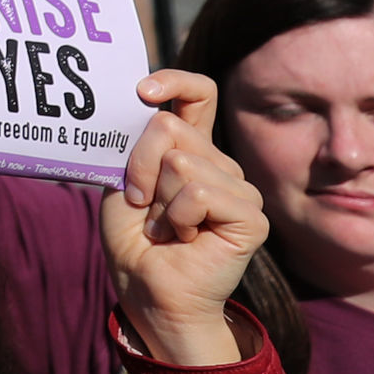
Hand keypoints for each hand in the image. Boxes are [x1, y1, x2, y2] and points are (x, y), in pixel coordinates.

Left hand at [103, 68, 263, 365]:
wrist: (147, 291)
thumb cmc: (134, 241)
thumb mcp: (122, 182)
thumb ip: (137, 144)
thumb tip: (152, 109)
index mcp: (191, 149)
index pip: (198, 94)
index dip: (174, 81)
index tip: (142, 90)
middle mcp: (220, 163)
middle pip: (170, 127)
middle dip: (139, 167)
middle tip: (142, 205)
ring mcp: (240, 188)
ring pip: (182, 162)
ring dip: (158, 200)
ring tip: (165, 227)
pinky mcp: (251, 216)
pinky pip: (199, 192)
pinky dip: (178, 216)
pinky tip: (185, 237)